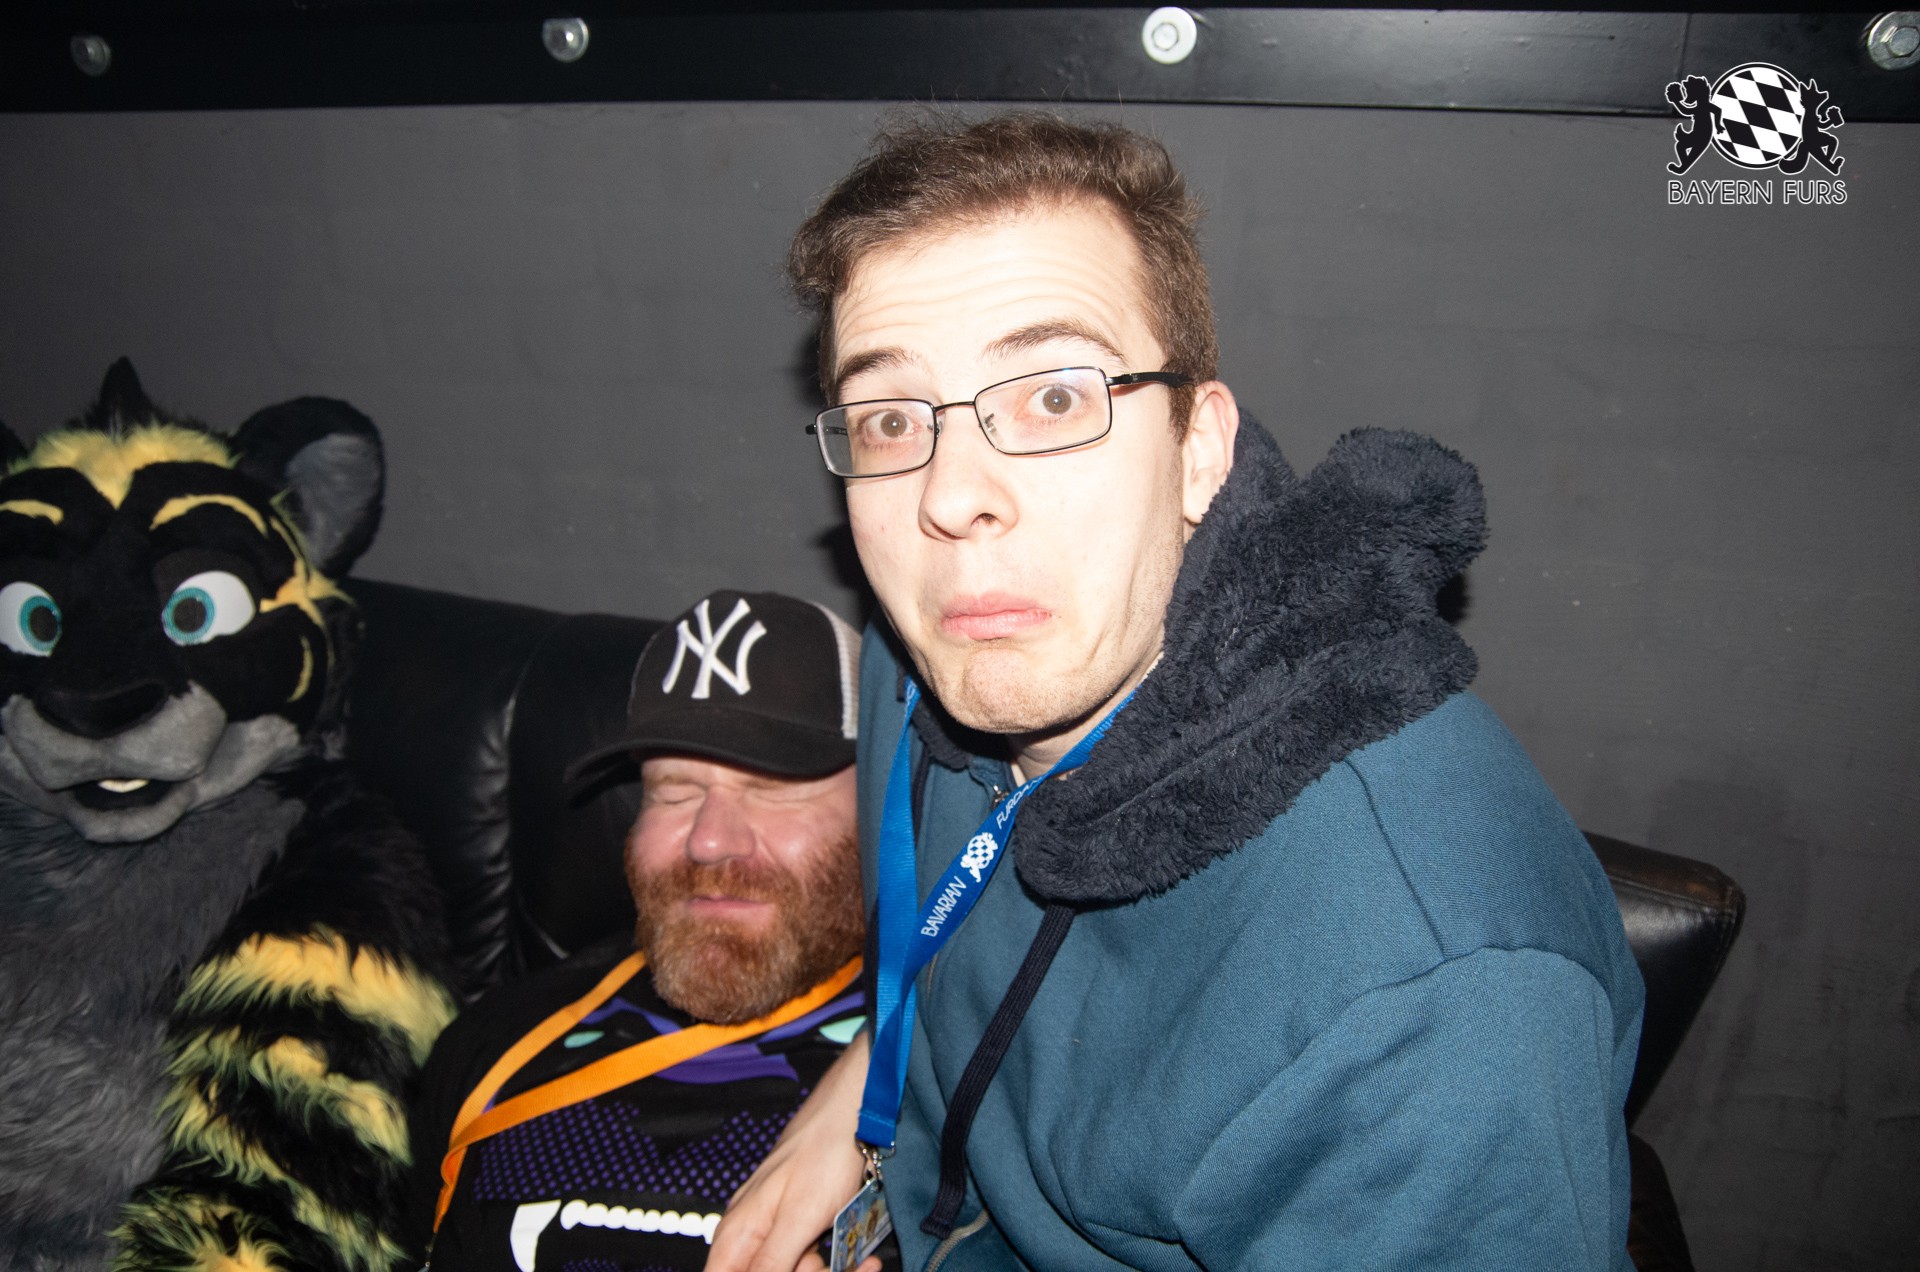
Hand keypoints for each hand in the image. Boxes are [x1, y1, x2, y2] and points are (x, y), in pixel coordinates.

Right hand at [709, 1032, 871, 1271]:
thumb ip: (770, 1262)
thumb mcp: (799, 1218)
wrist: (855, 1114)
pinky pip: (810, 1260)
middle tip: (829, 1267)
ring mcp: (776, 1230)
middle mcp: (749, 1235)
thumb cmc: (825, 1153)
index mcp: (737, 1236)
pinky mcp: (801, 1227)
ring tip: (859, 1263)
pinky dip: (836, 1264)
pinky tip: (862, 1259)